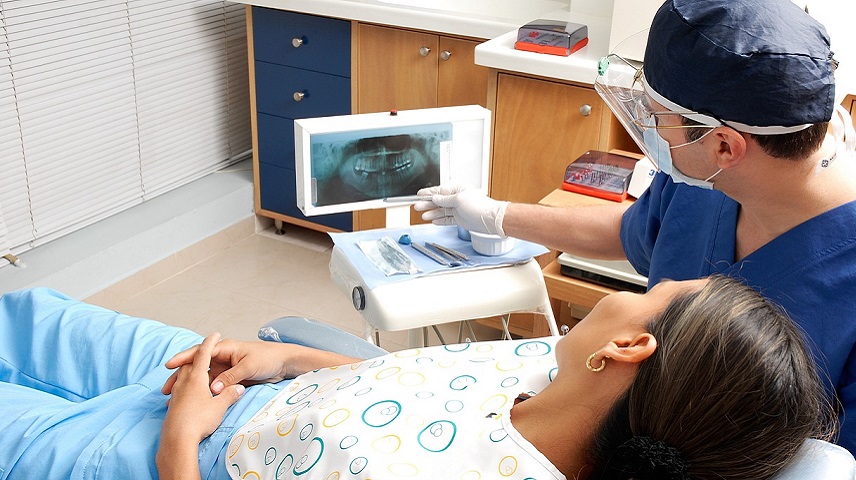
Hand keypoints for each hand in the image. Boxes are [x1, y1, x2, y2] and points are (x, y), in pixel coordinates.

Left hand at [161, 333, 244, 443]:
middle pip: (190, 363)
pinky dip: (184, 385)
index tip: (215, 334)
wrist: (177, 440)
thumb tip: (239, 388)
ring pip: (182, 376)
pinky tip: (187, 393)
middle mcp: (184, 382)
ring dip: (189, 370)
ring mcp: (177, 393)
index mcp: (196, 378)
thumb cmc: (199, 420)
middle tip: (207, 352)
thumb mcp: (219, 407)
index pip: (204, 354)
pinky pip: (179, 389)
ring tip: (196, 371)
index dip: (210, 343)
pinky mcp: (173, 405)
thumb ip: (229, 395)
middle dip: (198, 356)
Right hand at [162, 338, 293, 395]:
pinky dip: (202, 394)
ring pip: (202, 379)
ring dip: (189, 388)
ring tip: (173, 399)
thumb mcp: (249, 367)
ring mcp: (225, 369)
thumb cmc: (268, 358)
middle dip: (181, 376)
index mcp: (225, 349)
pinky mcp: (229, 380)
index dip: (183, 359)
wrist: (284, 364)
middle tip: (166, 389)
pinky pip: (212, 387)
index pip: (200, 352)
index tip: (169, 366)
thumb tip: (213, 389)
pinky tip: (193, 402)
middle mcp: (222, 358)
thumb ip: (231, 377)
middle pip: (196, 367)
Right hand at [414, 185, 509, 236]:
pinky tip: (433, 221)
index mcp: (457, 190)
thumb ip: (445, 200)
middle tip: (417, 206)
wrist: (490, 220)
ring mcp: (459, 210)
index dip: (428, 193)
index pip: (439, 191)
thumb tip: (435, 198)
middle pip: (439, 201)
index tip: (419, 195)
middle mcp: (457, 199)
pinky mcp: (461, 219)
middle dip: (427, 204)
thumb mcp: (458, 200)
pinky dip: (440, 220)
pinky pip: (447, 219)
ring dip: (432, 213)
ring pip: (442, 211)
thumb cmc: (479, 207)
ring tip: (423, 216)